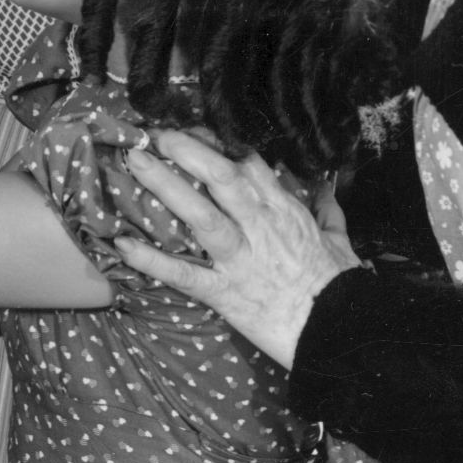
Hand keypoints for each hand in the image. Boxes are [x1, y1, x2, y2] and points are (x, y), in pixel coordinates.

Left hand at [112, 130, 360, 368]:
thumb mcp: (339, 241)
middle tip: (156, 133)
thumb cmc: (340, 287)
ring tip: (135, 161)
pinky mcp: (225, 293)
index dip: (216, 142)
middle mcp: (260, 227)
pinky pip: (183, 274)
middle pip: (222, 176)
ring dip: (165, 185)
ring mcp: (240, 260)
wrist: (340, 332)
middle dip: (187, 150)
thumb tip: (326, 190)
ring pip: (200, 214)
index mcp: (284, 210)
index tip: (191, 129)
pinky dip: (151, 260)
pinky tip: (122, 245)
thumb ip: (328, 212)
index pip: (248, 163)